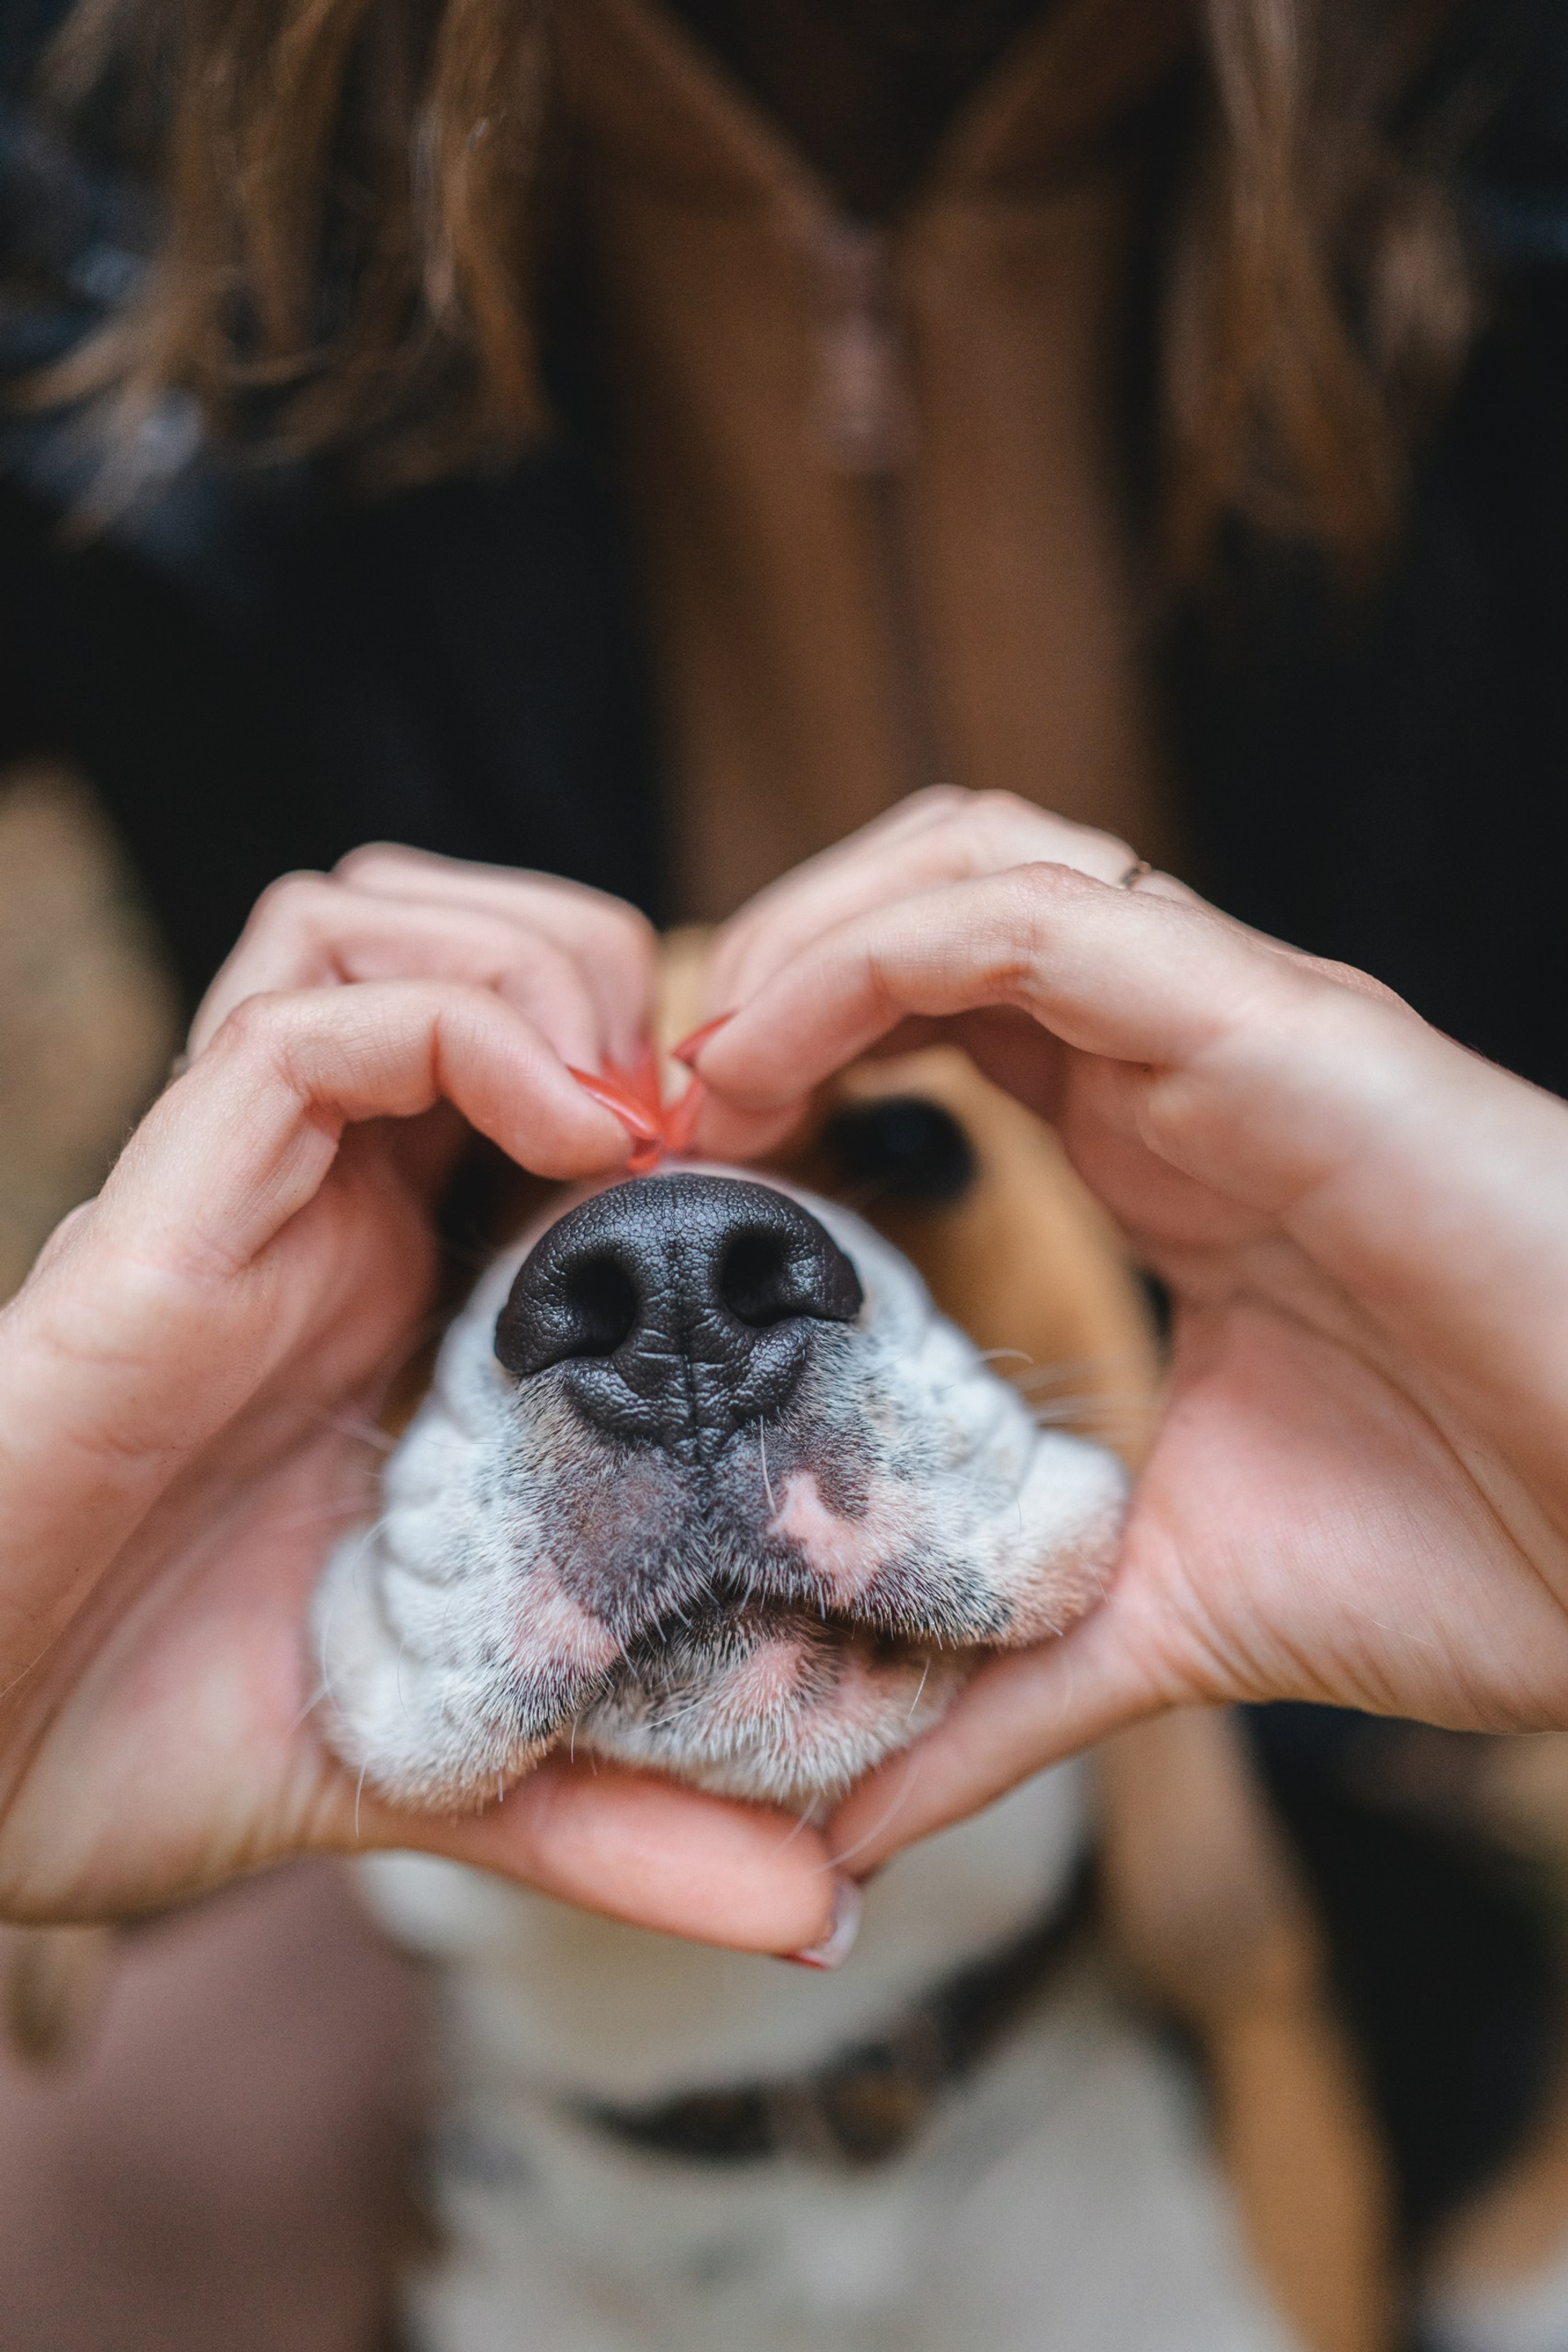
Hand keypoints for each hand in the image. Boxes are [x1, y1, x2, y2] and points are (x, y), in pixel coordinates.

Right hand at [0, 851, 841, 1953]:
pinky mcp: (165, 1217)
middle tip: (696, 1113)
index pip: (526, 1067)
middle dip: (600, 967)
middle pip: (457, 939)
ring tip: (629, 1111)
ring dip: (533, 963)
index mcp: (394, 1295)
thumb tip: (817, 1910)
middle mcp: (320, 1216)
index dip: (660, 1072)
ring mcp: (241, 1200)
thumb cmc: (145, 1752)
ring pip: (370, 918)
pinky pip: (302, 1022)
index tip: (767, 1176)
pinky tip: (564, 1131)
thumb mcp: (443, 1769)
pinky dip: (452, 1023)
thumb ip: (619, 1817)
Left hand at [685, 790, 1567, 1868]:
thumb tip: (841, 1828)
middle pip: (936, 886)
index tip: (668, 1172)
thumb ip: (1002, 1687)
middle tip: (650, 1108)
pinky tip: (771, 1059)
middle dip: (772, 957)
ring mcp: (1232, 1025)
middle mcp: (1182, 1055)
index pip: (936, 1006)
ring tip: (698, 1075)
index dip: (784, 1049)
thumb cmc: (1484, 1542)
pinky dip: (876, 956)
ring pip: (974, 859)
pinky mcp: (1283, 1030)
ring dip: (803, 935)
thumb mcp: (1169, 1611)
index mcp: (1158, 1143)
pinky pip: (1040, 922)